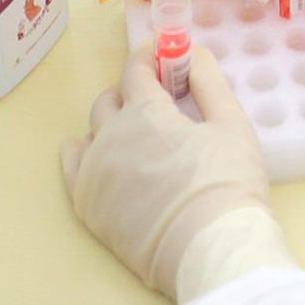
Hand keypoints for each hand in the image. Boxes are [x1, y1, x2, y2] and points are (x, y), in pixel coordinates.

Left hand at [62, 48, 268, 296]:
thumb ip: (209, 82)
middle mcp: (110, 135)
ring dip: (111, 122)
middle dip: (131, 90)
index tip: (162, 58)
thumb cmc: (228, 184)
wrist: (211, 251)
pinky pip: (73, 167)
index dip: (149, 58)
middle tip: (157, 100)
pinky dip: (82, 153)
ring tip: (135, 135)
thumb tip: (191, 54)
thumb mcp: (232, 124)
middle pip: (111, 99)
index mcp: (144, 112)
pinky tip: (95, 153)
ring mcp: (94, 172)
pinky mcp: (89, 206)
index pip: (136, 70)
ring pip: (92, 132)